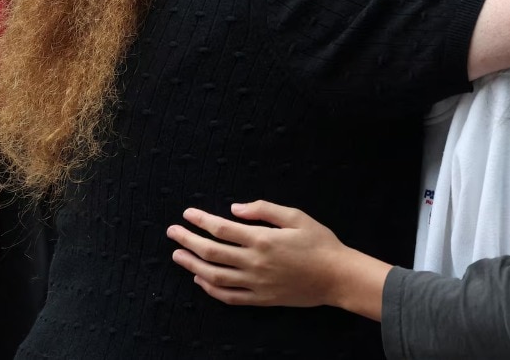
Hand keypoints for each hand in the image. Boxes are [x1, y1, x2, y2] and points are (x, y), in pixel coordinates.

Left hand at [167, 201, 347, 307]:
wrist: (336, 276)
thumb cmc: (320, 242)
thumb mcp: (296, 216)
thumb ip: (264, 209)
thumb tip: (235, 209)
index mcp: (262, 239)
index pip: (221, 229)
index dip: (201, 220)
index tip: (187, 214)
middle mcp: (254, 262)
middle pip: (211, 252)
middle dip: (188, 240)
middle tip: (173, 232)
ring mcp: (256, 283)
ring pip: (214, 276)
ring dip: (192, 265)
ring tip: (178, 256)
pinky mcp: (261, 299)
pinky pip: (228, 296)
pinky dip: (210, 289)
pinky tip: (200, 279)